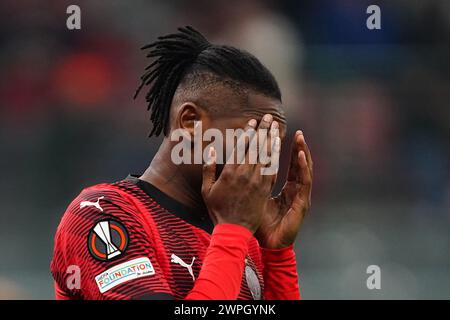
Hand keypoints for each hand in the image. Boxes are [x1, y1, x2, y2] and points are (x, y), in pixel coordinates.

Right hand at [201, 114, 280, 232]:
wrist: (234, 230)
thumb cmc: (218, 210)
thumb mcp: (207, 190)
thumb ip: (209, 169)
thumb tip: (211, 152)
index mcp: (230, 173)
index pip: (241, 148)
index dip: (248, 133)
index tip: (253, 122)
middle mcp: (245, 174)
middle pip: (256, 148)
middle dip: (263, 131)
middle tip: (269, 118)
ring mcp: (257, 181)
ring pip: (266, 156)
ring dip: (271, 140)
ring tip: (276, 127)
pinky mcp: (265, 189)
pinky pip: (272, 168)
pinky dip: (276, 156)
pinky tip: (279, 146)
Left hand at [255, 130, 312, 248]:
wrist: (270, 245)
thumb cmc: (260, 224)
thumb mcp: (253, 199)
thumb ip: (250, 184)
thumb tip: (238, 167)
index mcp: (283, 188)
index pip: (283, 163)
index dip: (279, 148)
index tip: (274, 131)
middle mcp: (293, 189)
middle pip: (295, 163)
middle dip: (293, 146)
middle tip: (291, 129)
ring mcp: (299, 195)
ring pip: (302, 169)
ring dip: (301, 152)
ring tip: (299, 137)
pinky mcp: (302, 203)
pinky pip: (304, 182)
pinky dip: (303, 168)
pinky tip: (300, 155)